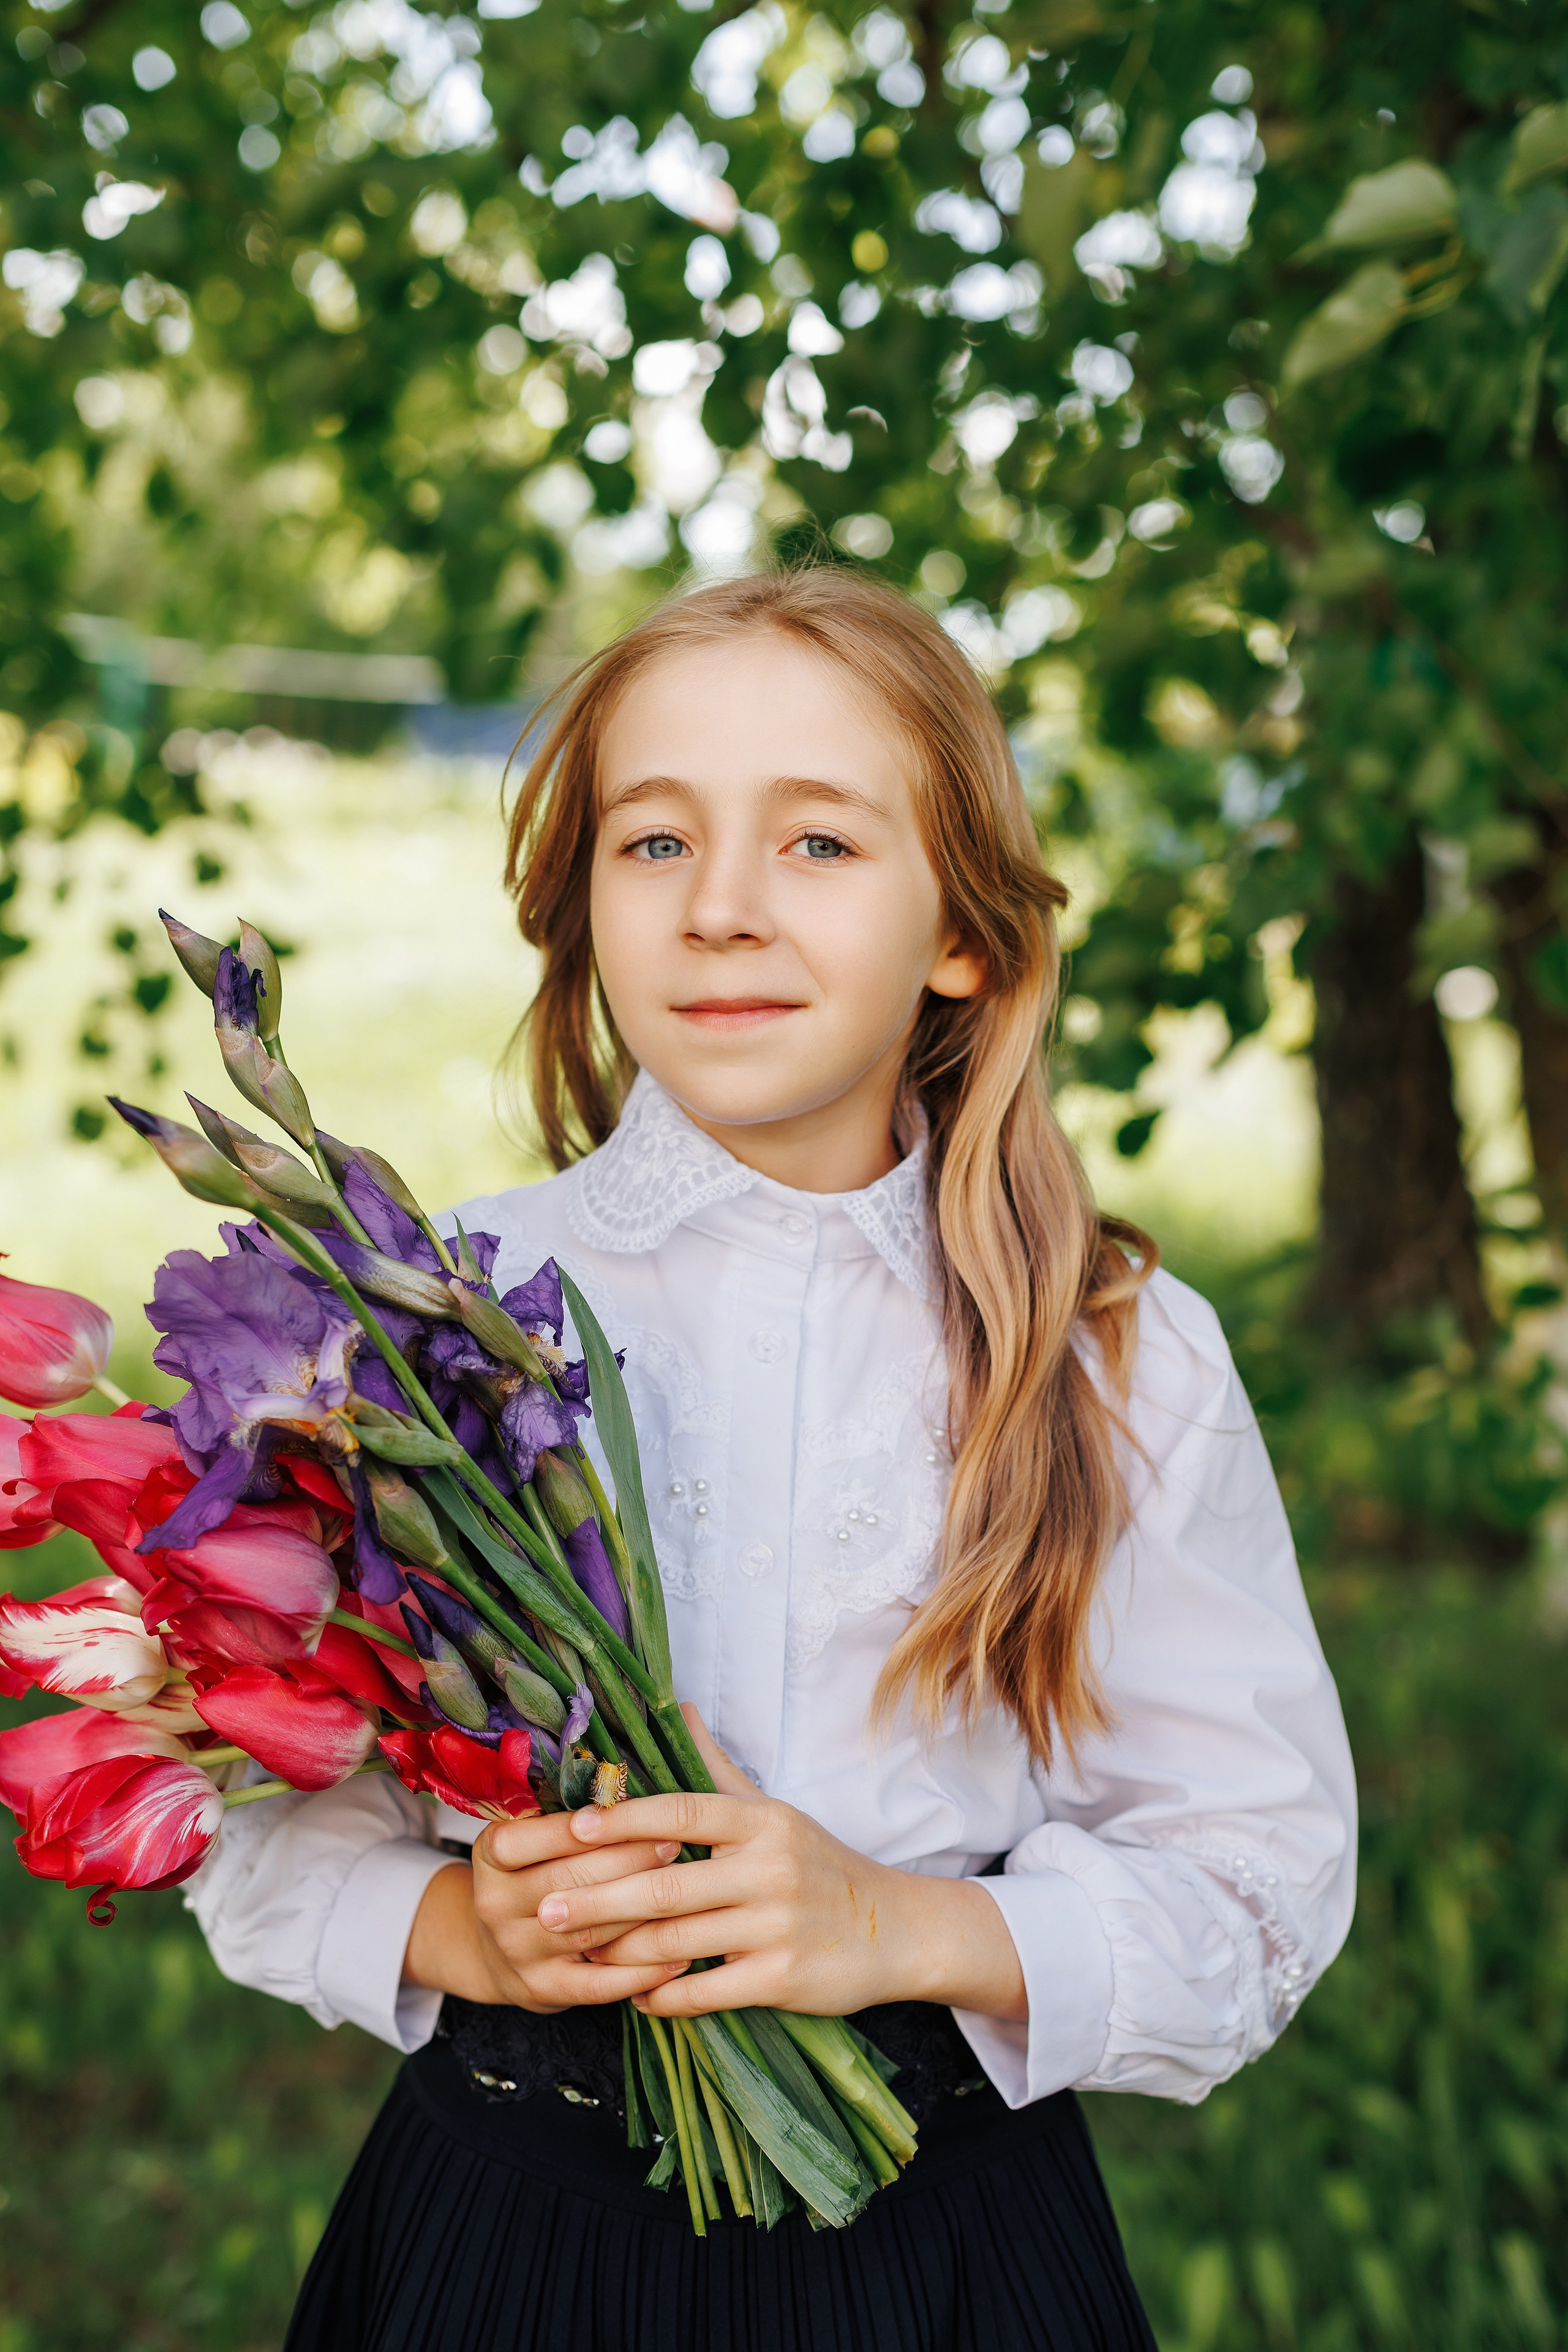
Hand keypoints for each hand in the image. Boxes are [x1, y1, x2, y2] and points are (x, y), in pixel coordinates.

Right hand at [402, 1810, 692, 2013]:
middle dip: (628, 1861)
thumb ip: (567, 1798)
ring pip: (588, 1931)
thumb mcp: (532, 1831)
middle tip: (676, 1843)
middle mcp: (495, 1902)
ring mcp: (517, 1951)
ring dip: (642, 1912)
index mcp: (492, 1853)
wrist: (497, 1948)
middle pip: (569, 1881)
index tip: (640, 1809)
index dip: (588, 1826)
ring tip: (688, 1892)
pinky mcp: (541, 1990)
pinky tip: (680, 1957)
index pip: (535, 1836)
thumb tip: (624, 1746)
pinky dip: (641, 1972)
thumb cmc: (535, 1870)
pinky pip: (597, 1986)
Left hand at [533, 1709, 1027, 2023]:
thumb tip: (679, 1706)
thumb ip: (719, 1768)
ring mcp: (778, 1925)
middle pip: (667, 1884)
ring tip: (575, 1952)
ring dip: (620, 1951)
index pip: (683, 1810)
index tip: (571, 1828)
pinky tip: (634, 1995)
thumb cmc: (820, 1866)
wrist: (896, 1929)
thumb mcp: (774, 1813)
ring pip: (678, 1941)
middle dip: (598, 1899)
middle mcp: (770, 1868)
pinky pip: (707, 1990)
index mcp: (763, 1822)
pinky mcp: (784, 1978)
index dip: (625, 1818)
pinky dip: (664, 1996)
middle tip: (544, 1907)